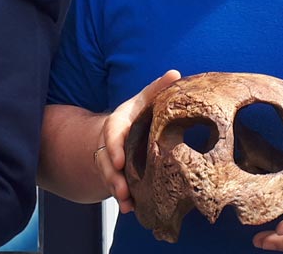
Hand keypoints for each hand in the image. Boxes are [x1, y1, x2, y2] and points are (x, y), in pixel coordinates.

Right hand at [94, 69, 180, 213]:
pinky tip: (131, 209)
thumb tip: (175, 73)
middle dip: (113, 175)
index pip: (112, 133)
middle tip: (122, 190)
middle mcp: (111, 142)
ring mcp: (111, 160)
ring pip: (109, 176)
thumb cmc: (137, 115)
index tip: (120, 161)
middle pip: (106, 159)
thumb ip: (156, 88)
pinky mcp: (117, 175)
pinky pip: (116, 187)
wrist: (120, 131)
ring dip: (116, 190)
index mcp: (118, 123)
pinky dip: (123, 199)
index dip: (114, 147)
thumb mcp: (144, 100)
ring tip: (126, 203)